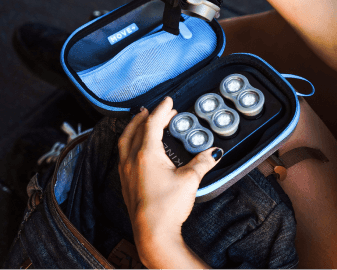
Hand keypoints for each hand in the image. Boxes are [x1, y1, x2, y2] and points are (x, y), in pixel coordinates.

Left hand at [118, 96, 222, 246]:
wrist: (153, 234)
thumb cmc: (166, 208)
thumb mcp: (189, 181)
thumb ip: (201, 163)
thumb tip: (213, 153)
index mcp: (146, 154)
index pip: (152, 123)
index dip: (161, 109)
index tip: (168, 101)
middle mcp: (132, 160)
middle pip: (136, 128)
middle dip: (148, 116)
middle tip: (160, 110)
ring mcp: (126, 171)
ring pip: (125, 140)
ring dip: (134, 127)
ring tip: (143, 121)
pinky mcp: (125, 182)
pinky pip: (123, 153)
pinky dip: (130, 142)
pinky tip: (137, 147)